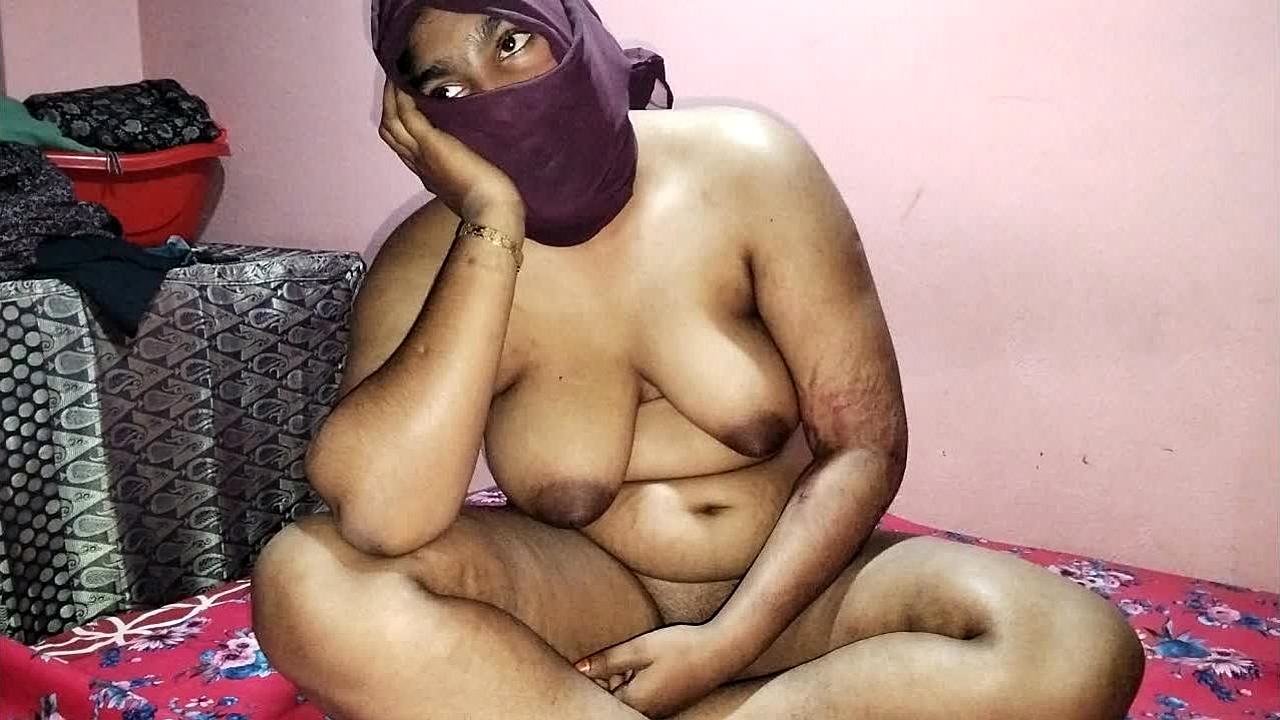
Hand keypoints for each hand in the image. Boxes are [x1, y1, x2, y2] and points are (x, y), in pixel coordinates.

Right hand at [378, 79, 523, 229]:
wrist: (489, 210)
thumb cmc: (489, 199)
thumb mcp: (470, 179)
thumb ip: (465, 164)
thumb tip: (473, 151)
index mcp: (427, 171)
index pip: (402, 144)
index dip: (399, 123)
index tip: (403, 103)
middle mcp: (418, 162)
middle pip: (390, 132)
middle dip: (388, 106)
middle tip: (394, 81)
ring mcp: (421, 153)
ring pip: (391, 121)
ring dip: (390, 97)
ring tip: (395, 75)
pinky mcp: (430, 144)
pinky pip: (406, 115)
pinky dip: (402, 97)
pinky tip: (405, 82)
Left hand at [575, 624, 751, 717]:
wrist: (723, 652)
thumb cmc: (681, 647)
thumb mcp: (640, 648)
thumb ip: (607, 660)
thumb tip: (579, 668)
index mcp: (635, 702)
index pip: (600, 697)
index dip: (595, 677)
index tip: (594, 660)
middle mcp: (647, 712)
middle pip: (615, 699)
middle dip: (610, 679)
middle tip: (617, 657)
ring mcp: (662, 711)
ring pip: (631, 698)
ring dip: (627, 680)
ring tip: (640, 658)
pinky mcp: (672, 704)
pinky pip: (647, 699)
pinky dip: (642, 683)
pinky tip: (654, 664)